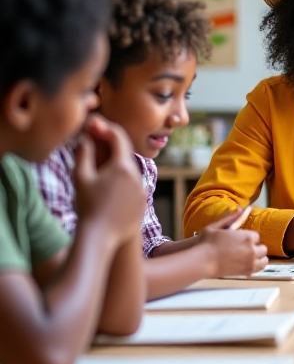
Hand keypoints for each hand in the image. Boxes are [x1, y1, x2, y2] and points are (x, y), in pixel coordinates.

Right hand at [73, 114, 145, 244]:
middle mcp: (137, 176)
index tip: (98, 126)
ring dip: (117, 168)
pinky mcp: (143, 204)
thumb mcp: (80, 177)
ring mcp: (142, 191)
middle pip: (125, 155)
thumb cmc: (86, 206)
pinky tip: (109, 190)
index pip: (119, 139)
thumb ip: (84, 154)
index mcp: (122, 167)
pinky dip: (122, 184)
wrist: (99, 236)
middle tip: (98, 143)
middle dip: (112, 148)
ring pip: (130, 173)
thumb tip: (86, 138)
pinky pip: (133, 188)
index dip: (108, 129)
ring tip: (101, 172)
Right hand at [199, 210, 268, 276]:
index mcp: (247, 237)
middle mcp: (252, 249)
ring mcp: (251, 262)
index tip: (241, 240)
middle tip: (245, 249)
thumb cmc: (207, 242)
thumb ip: (231, 218)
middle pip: (263, 248)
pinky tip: (249, 264)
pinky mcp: (247, 272)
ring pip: (264, 259)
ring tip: (249, 257)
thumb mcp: (217, 226)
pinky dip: (256, 266)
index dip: (249, 238)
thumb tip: (242, 209)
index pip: (256, 236)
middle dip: (255, 248)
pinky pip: (259, 268)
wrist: (203, 261)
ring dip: (258, 257)